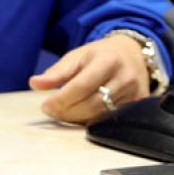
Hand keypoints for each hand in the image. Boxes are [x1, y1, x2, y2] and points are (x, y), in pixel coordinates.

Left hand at [28, 34, 152, 124]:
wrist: (132, 54)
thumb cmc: (99, 55)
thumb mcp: (77, 56)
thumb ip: (57, 72)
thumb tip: (34, 84)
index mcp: (108, 61)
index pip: (82, 86)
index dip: (61, 99)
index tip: (45, 106)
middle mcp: (125, 78)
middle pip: (92, 104)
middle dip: (67, 112)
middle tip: (51, 112)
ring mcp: (135, 94)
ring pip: (101, 115)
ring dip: (78, 119)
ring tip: (62, 114)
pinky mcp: (139, 105)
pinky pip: (111, 120)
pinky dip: (92, 121)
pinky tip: (80, 117)